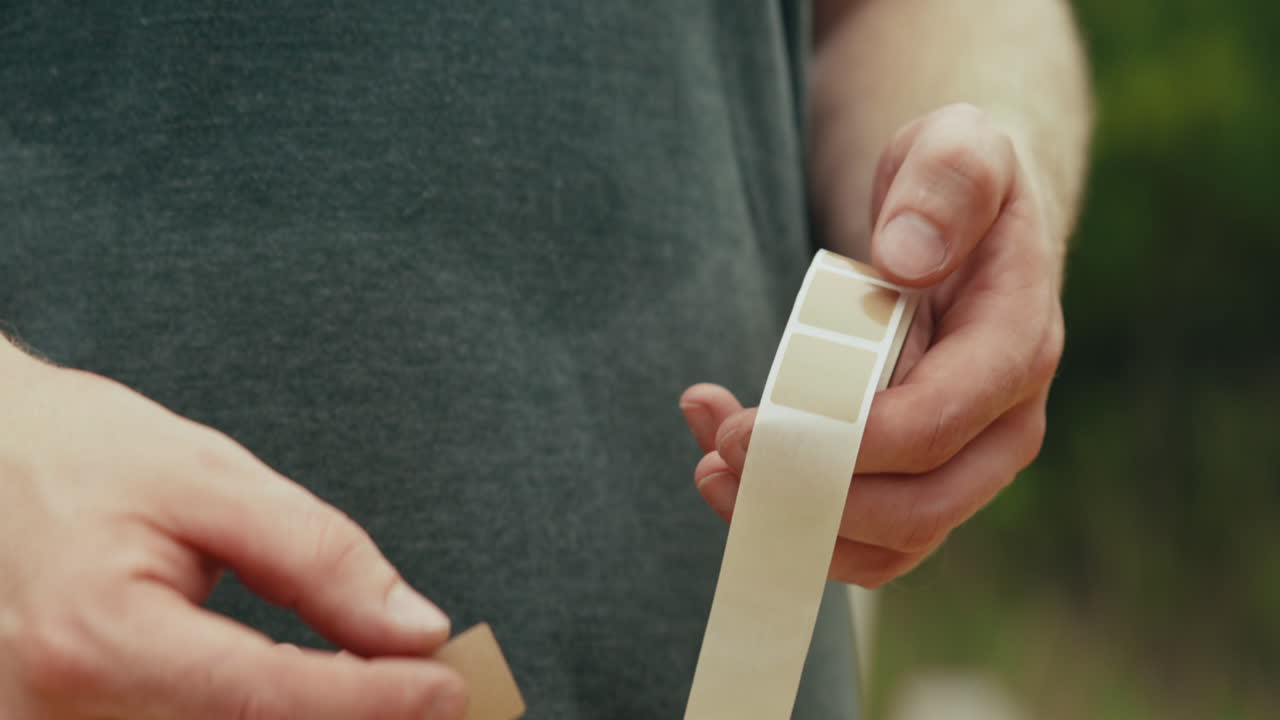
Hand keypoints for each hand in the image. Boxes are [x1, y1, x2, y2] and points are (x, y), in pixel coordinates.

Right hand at [0, 350, 465, 718]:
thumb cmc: (80, 457)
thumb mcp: (210, 479)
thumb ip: (319, 557)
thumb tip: (413, 629)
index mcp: (96, 639)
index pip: (267, 699)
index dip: (374, 702)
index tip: (449, 684)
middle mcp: (59, 718)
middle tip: (431, 690)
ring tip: (382, 688)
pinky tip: (311, 697)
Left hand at [681, 103, 1064, 587]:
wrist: (964, 219)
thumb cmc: (954, 182)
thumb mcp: (959, 146)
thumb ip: (947, 183)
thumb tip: (906, 259)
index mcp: (1017, 345)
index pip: (935, 426)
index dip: (839, 443)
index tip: (748, 428)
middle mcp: (1005, 422)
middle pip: (915, 510)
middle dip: (806, 496)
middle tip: (718, 455)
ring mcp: (971, 461)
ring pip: (890, 540)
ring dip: (793, 521)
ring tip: (709, 468)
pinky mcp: (929, 477)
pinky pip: (872, 537)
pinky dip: (802, 523)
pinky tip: (734, 471)